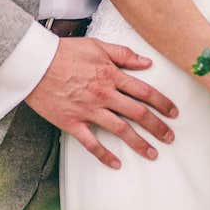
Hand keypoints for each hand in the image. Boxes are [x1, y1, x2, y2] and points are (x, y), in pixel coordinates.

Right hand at [24, 37, 177, 169]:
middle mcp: (104, 94)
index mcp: (111, 75)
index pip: (144, 91)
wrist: (35, 63)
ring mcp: (88, 110)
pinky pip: (91, 143)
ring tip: (152, 153)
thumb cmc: (64, 52)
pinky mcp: (72, 122)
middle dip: (157, 126)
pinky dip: (104, 155)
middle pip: (137, 113)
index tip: (174, 112)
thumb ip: (123, 54)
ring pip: (120, 130)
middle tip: (170, 137)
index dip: (162, 103)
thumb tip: (146, 62)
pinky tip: (116, 164)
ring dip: (139, 143)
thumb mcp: (97, 46)